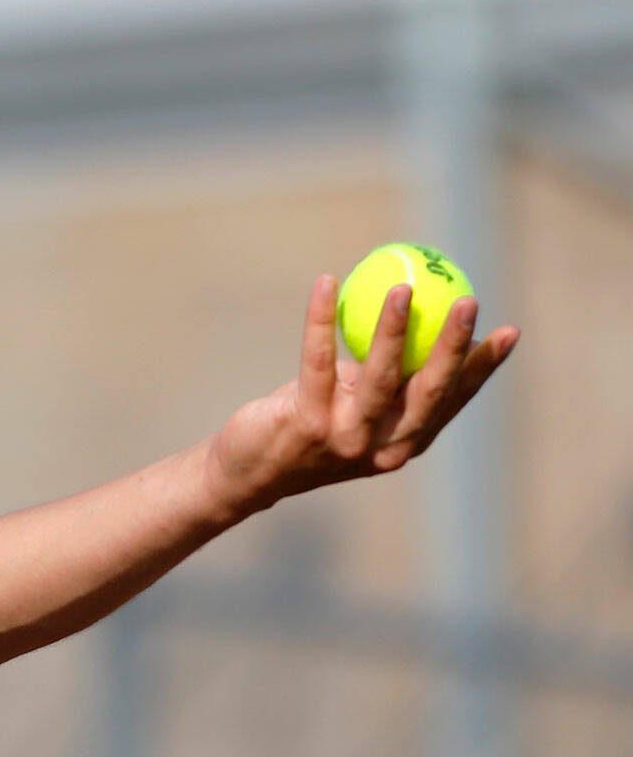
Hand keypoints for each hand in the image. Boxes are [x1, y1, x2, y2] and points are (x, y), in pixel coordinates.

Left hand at [204, 275, 519, 515]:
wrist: (246, 472)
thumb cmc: (309, 427)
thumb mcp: (355, 405)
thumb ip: (386, 377)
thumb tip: (419, 313)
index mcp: (404, 441)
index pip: (452, 400)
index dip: (483, 366)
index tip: (510, 330)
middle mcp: (381, 446)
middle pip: (428, 389)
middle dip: (453, 344)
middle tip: (468, 300)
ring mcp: (345, 439)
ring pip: (379, 378)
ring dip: (394, 329)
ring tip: (403, 288)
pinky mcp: (306, 424)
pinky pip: (317, 362)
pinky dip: (320, 320)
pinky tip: (325, 284)